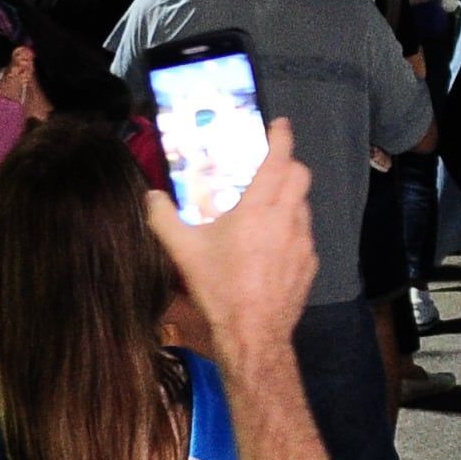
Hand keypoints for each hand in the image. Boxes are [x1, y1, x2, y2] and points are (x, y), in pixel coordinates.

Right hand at [142, 119, 315, 362]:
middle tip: (269, 166)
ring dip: (289, 199)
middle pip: (301, 175)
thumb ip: (163, 218)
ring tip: (265, 210)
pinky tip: (271, 246)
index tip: (279, 125)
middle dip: (288, 163)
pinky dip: (291, 230)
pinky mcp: (310, 264)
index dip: (282, 137)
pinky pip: (304, 235)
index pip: (280, 159)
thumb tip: (150, 196)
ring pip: (304, 205)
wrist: (253, 334)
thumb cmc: (219, 288)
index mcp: (260, 207)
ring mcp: (304, 242)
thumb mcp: (183, 251)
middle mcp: (288, 218)